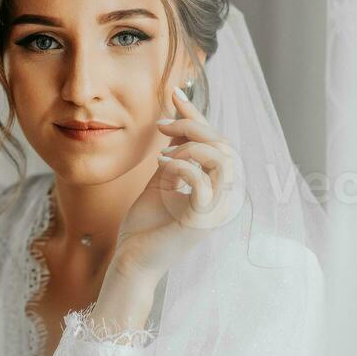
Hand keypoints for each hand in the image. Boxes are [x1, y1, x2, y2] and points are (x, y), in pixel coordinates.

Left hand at [113, 86, 237, 283]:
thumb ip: (174, 156)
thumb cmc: (145, 227)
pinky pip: (204, 183)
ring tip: (163, 155)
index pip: (216, 143)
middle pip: (224, 146)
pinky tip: (162, 166)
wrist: (132, 261)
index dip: (197, 115)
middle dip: (193, 126)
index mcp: (215, 188)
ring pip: (223, 160)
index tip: (175, 93)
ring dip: (191, 147)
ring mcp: (215, 210)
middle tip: (161, 125)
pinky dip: (184, 167)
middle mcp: (222, 198)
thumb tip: (176, 125)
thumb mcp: (161, 181)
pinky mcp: (201, 221)